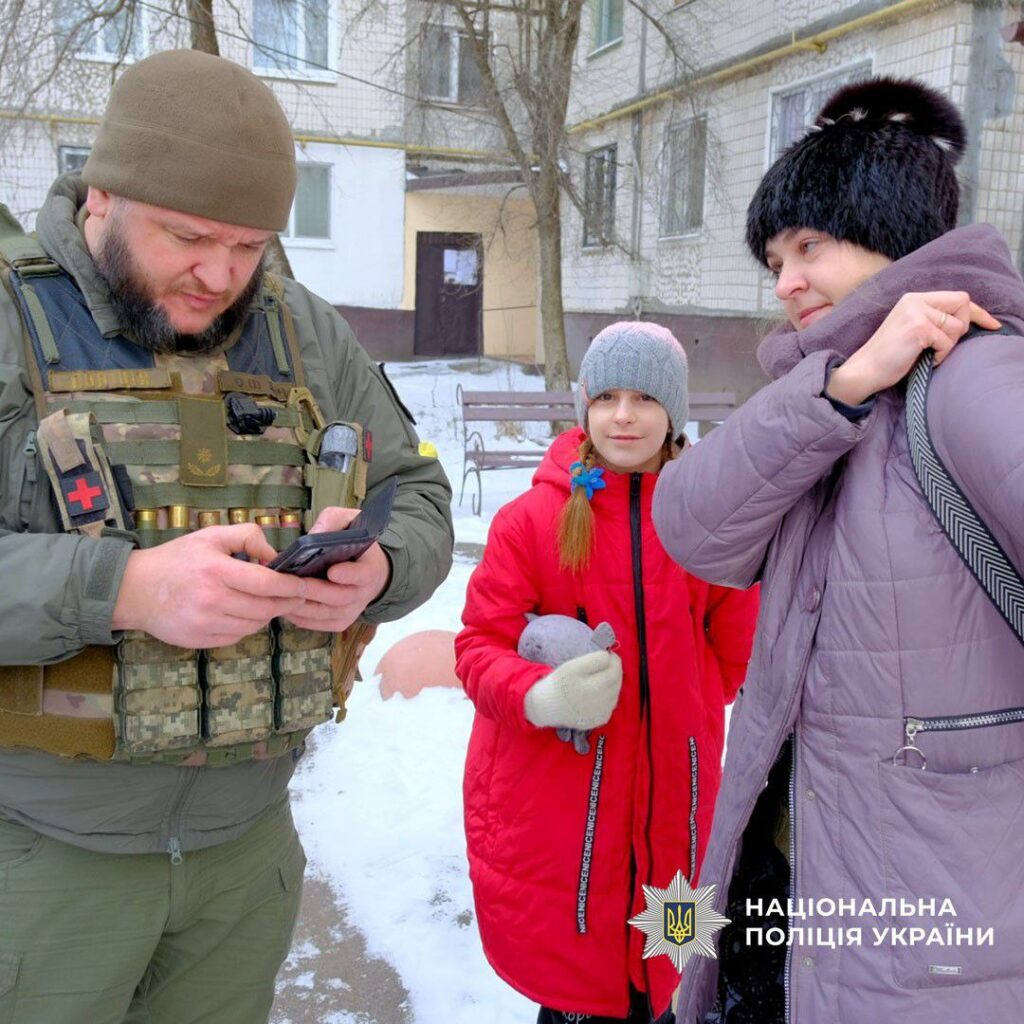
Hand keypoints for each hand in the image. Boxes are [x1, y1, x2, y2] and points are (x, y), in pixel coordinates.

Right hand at [112, 525, 307, 647]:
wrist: (134, 589)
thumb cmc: (177, 559)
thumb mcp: (211, 536)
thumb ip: (247, 537)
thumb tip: (275, 557)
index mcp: (215, 570)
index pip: (265, 583)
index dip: (290, 586)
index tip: (304, 586)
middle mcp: (211, 600)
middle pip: (264, 608)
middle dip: (286, 603)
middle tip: (297, 597)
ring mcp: (204, 623)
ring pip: (253, 626)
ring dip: (267, 615)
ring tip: (269, 603)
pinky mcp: (199, 640)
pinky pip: (236, 637)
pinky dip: (246, 627)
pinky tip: (244, 614)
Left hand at [278, 505, 391, 632]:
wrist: (368, 571)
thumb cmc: (355, 545)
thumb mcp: (350, 522)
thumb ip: (334, 522)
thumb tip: (314, 534)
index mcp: (370, 568)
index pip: (363, 574)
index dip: (348, 574)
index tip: (332, 571)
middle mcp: (363, 594)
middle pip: (339, 597)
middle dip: (314, 590)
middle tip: (292, 582)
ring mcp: (351, 611)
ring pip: (324, 613)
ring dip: (301, 604)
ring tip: (280, 593)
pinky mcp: (338, 622)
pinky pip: (315, 623)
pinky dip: (298, 616)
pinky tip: (283, 603)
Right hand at [523, 649, 622, 729]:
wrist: (549, 706)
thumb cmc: (561, 683)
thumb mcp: (572, 666)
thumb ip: (594, 660)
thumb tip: (610, 658)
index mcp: (584, 682)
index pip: (610, 665)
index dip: (611, 657)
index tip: (607, 654)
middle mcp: (593, 698)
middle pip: (616, 678)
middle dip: (615, 668)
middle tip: (609, 662)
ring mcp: (598, 711)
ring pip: (617, 690)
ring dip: (614, 681)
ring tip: (604, 676)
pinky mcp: (600, 719)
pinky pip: (613, 703)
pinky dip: (611, 695)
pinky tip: (601, 691)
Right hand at [826, 291, 1000, 405]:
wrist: (865, 370)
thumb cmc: (890, 356)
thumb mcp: (912, 328)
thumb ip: (934, 318)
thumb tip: (968, 320)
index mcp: (914, 299)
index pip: (958, 297)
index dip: (978, 312)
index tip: (992, 324)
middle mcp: (915, 300)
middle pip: (963, 306)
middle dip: (960, 329)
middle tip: (942, 346)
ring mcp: (916, 313)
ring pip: (957, 327)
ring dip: (948, 346)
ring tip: (929, 354)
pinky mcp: (918, 328)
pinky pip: (947, 341)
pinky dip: (940, 355)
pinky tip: (924, 360)